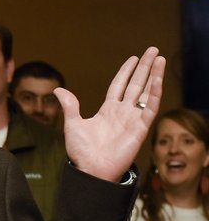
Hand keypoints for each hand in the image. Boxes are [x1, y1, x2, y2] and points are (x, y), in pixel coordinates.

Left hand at [54, 47, 165, 181]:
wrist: (90, 170)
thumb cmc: (82, 152)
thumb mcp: (73, 124)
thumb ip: (70, 106)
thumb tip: (59, 89)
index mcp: (108, 110)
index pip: (120, 85)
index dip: (127, 71)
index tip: (134, 58)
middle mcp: (122, 112)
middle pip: (136, 84)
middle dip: (145, 67)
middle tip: (153, 50)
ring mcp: (132, 119)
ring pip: (146, 92)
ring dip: (154, 75)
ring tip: (161, 58)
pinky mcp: (140, 129)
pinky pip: (149, 108)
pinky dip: (154, 94)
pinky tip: (157, 79)